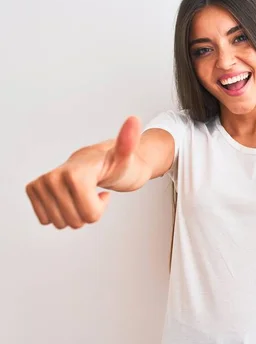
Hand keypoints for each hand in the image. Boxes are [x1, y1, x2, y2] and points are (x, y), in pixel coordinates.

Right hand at [25, 116, 142, 229]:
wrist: (97, 161)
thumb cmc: (114, 163)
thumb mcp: (126, 157)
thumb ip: (128, 142)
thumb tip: (134, 119)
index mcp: (75, 173)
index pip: (90, 215)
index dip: (100, 208)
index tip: (103, 192)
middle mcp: (53, 177)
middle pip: (76, 222)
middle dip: (88, 212)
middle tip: (92, 193)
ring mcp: (41, 183)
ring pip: (61, 224)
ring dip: (75, 214)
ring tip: (82, 194)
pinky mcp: (33, 189)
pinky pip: (45, 220)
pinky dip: (60, 214)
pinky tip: (69, 198)